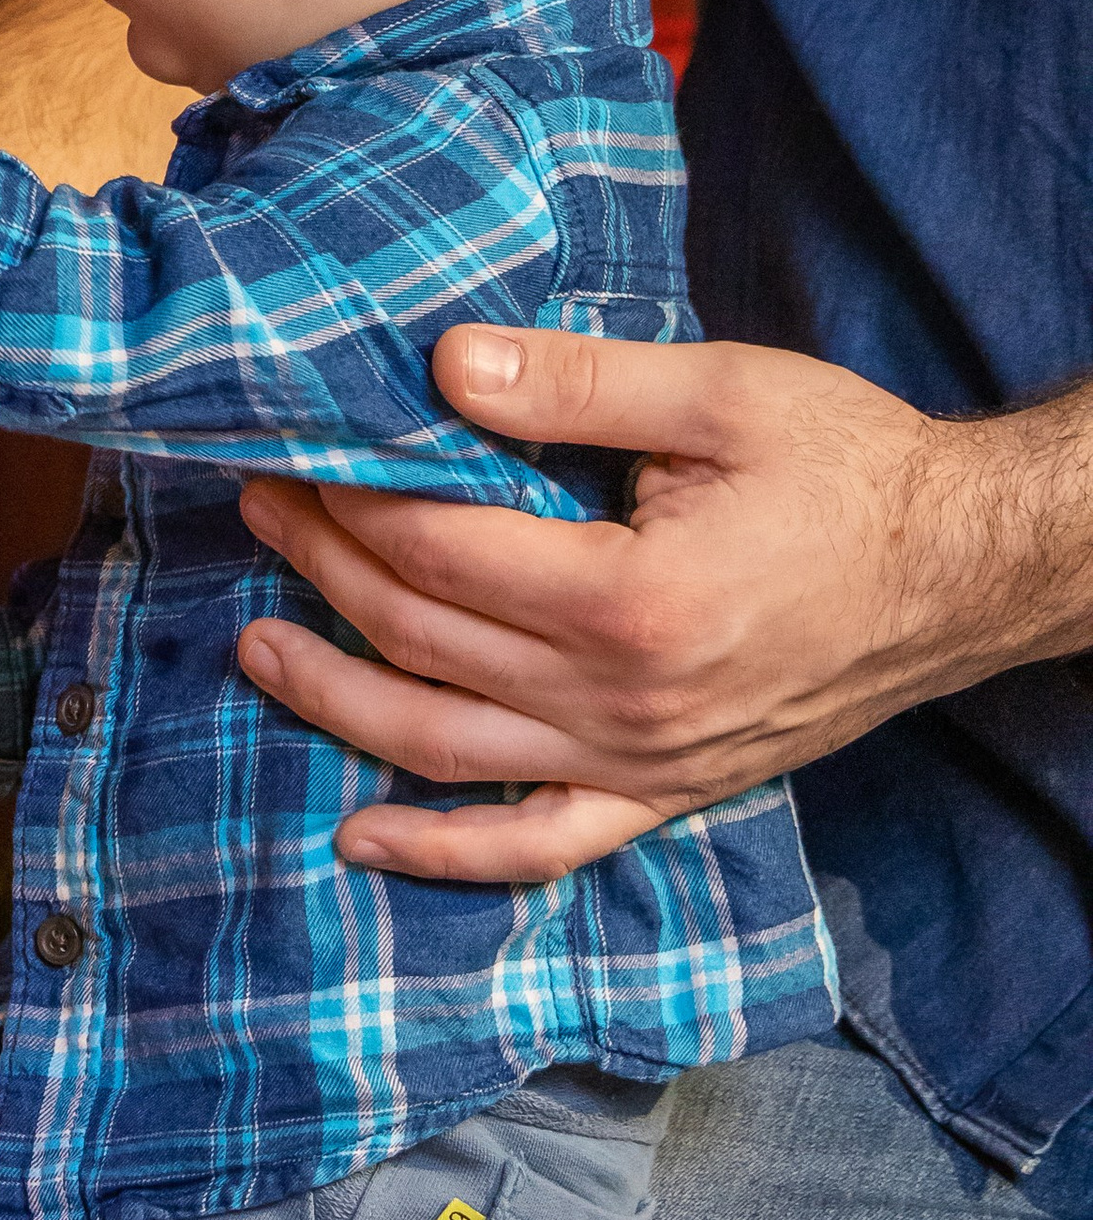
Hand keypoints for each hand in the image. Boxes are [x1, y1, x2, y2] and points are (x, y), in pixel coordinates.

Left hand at [235, 323, 1054, 885]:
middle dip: (325, 571)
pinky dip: (441, 853)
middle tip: (260, 510)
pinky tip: (359, 838)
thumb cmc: (850, 471)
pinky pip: (534, 846)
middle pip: (424, 639)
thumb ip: (577, 382)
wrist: (962, 571)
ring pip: (445, 747)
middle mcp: (623, 702)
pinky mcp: (659, 796)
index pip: (440, 551)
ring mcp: (638, 764)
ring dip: (336, 700)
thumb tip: (443, 365)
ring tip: (257, 645)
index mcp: (633, 598)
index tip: (300, 453)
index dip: (354, 502)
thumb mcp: (725, 393)